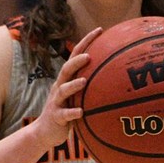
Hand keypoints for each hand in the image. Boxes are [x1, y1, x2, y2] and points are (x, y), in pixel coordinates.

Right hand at [28, 28, 98, 154]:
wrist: (45, 132)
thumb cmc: (67, 112)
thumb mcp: (78, 97)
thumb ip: (92, 86)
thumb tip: (118, 76)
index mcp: (66, 80)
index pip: (76, 55)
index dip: (86, 42)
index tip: (100, 30)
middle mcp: (59, 87)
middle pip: (66, 69)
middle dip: (76, 61)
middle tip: (89, 56)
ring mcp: (56, 102)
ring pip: (63, 90)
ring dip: (73, 85)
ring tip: (84, 81)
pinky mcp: (56, 116)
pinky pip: (64, 114)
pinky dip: (72, 112)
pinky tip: (81, 112)